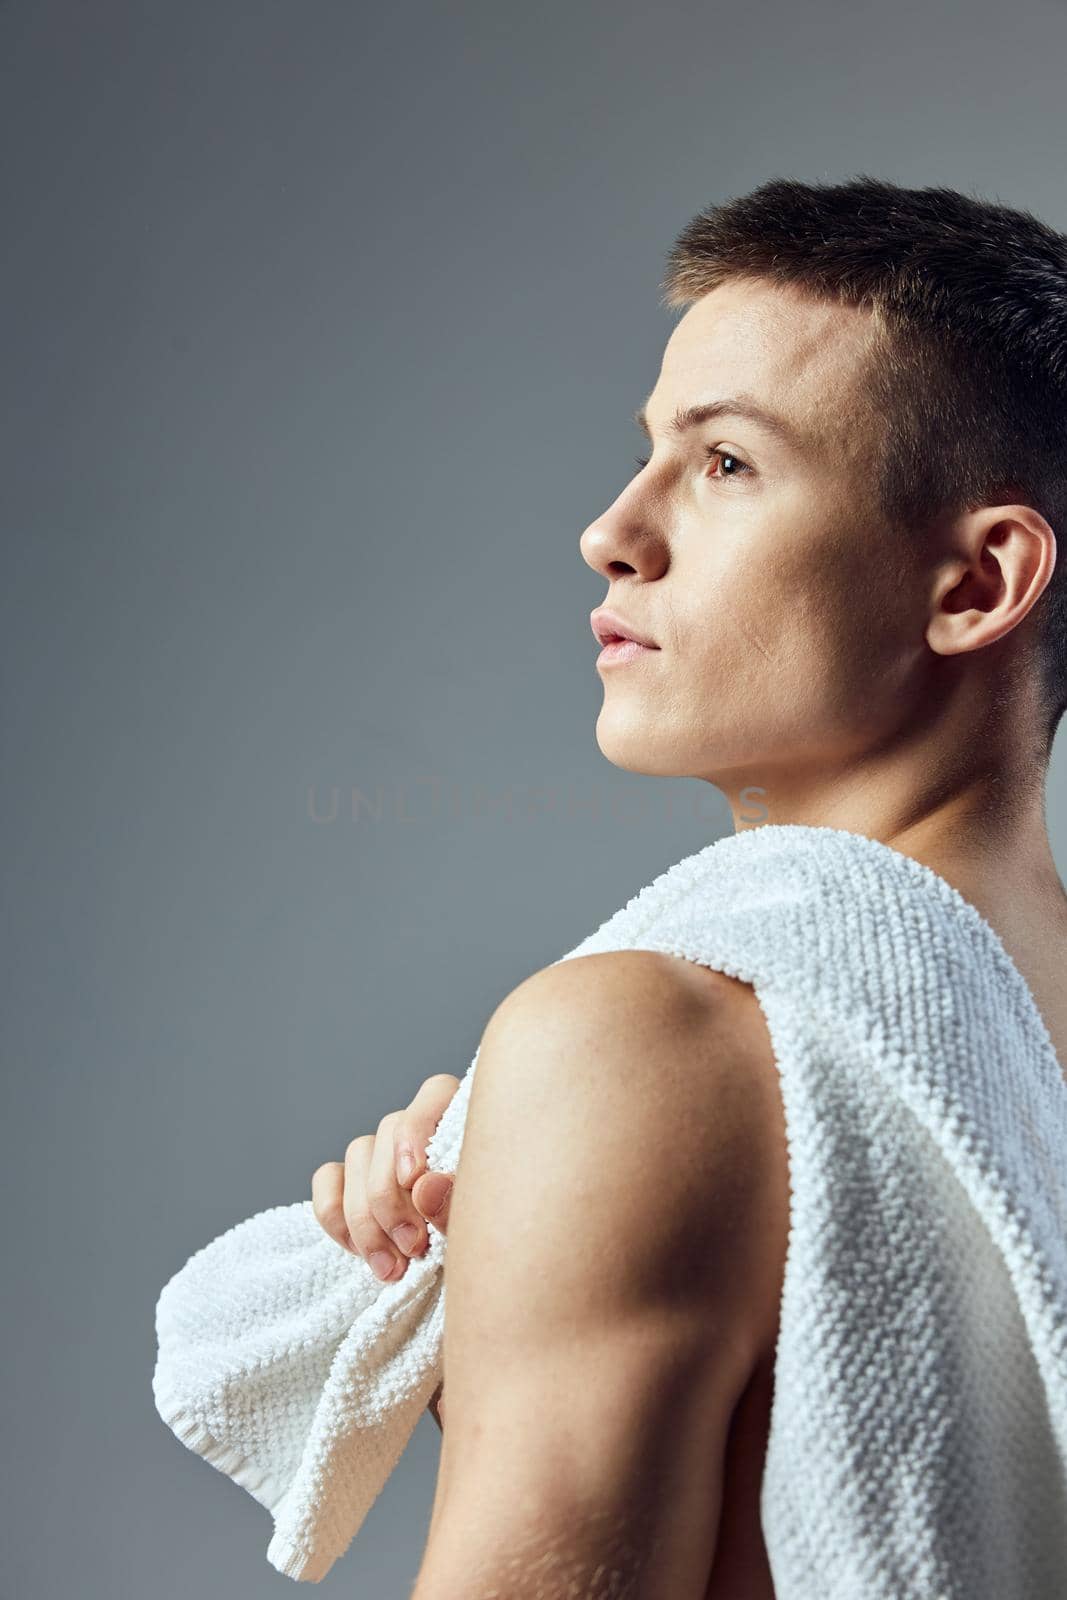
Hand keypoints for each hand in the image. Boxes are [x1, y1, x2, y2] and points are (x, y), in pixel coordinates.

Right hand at [311, 1073, 458, 1430]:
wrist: (490, 1346)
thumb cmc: (503, 1282)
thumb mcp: (491, 1252)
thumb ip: (462, 1214)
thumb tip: (428, 1187)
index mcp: (470, 1139)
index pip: (435, 1096)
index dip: (419, 1128)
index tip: (417, 1182)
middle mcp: (426, 1145)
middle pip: (388, 1130)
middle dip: (390, 1195)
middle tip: (413, 1252)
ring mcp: (387, 1168)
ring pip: (357, 1156)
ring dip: (365, 1216)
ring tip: (392, 1272)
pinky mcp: (355, 1197)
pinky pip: (327, 1181)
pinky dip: (333, 1214)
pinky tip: (356, 1255)